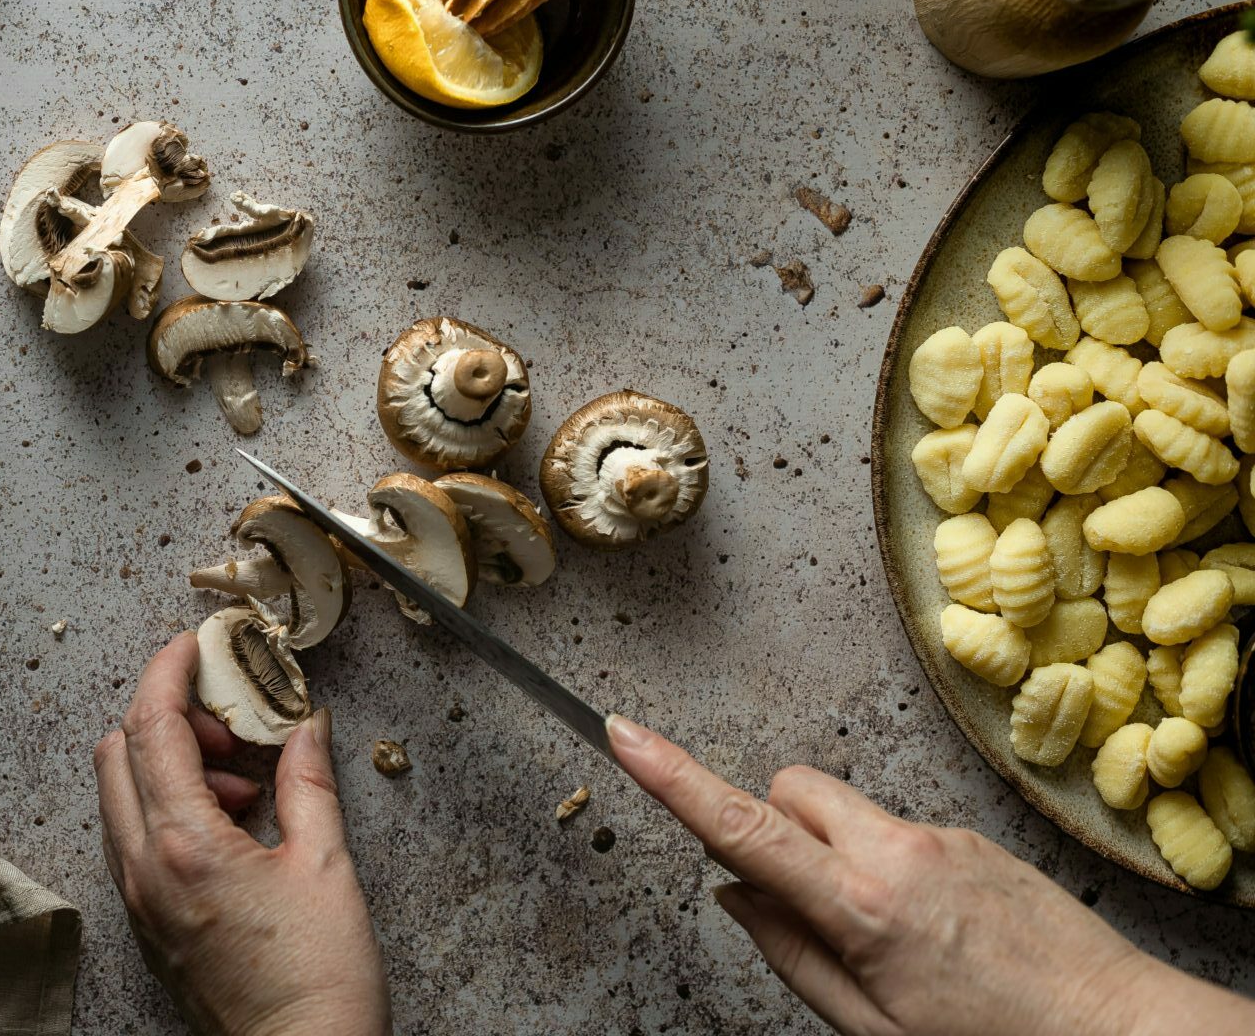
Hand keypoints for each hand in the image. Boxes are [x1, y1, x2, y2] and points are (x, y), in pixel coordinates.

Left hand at [94, 634, 391, 1035]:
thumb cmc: (318, 981)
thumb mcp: (326, 867)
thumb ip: (308, 783)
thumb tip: (306, 727)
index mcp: (184, 845)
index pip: (151, 726)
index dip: (169, 671)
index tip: (193, 645)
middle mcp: (143, 869)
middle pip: (117, 752)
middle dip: (166, 716)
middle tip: (230, 723)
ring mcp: (138, 900)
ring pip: (120, 796)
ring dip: (168, 764)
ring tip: (244, 785)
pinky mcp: (146, 925)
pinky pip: (134, 839)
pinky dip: (168, 808)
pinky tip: (230, 824)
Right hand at [604, 714, 1254, 1035]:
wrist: (1117, 1029)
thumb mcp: (872, 1029)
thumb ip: (791, 955)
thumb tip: (734, 896)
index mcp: (860, 907)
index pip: (743, 828)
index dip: (671, 778)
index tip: (623, 734)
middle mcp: (897, 852)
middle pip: (791, 789)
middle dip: (773, 825)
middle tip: (801, 900)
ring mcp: (941, 835)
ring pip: (845, 809)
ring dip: (834, 849)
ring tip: (883, 931)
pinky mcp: (974, 835)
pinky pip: (898, 829)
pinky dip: (887, 863)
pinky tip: (931, 930)